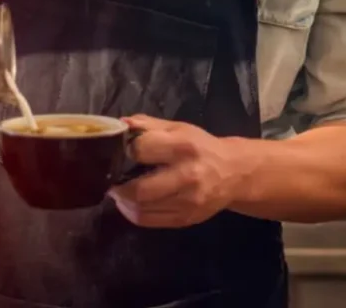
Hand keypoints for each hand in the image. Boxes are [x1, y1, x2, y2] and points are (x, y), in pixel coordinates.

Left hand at [108, 116, 242, 228]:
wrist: (233, 173)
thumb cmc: (201, 146)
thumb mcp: (179, 128)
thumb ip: (150, 125)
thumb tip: (121, 125)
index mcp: (183, 147)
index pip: (142, 149)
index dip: (128, 150)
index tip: (125, 151)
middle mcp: (187, 176)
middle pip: (140, 190)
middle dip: (119, 187)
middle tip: (113, 182)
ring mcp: (187, 201)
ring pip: (142, 209)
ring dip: (123, 202)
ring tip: (120, 193)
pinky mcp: (185, 219)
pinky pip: (149, 221)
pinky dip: (133, 214)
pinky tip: (131, 204)